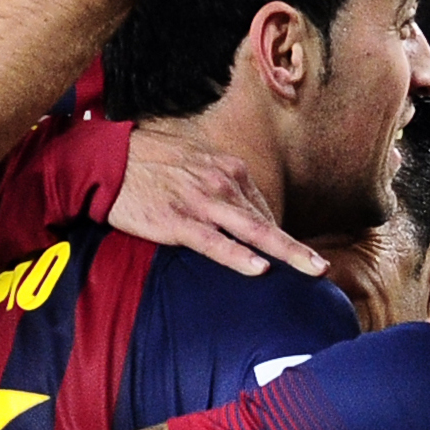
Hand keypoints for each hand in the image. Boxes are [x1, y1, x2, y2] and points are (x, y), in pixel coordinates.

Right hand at [109, 124, 325, 276]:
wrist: (107, 160)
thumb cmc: (147, 160)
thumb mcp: (192, 159)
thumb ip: (217, 180)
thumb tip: (233, 203)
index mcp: (227, 169)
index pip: (260, 209)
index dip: (276, 235)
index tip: (291, 256)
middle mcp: (221, 184)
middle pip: (266, 222)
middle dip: (296, 247)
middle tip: (322, 269)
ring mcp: (201, 204)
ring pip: (252, 232)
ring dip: (285, 252)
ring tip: (310, 270)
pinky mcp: (178, 221)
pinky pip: (215, 243)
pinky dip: (238, 256)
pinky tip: (259, 268)